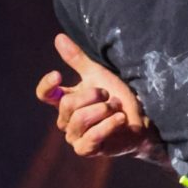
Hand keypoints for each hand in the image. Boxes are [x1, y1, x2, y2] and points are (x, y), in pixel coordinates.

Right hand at [36, 34, 166, 161]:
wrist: (141, 120)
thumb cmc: (119, 98)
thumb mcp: (98, 75)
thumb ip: (77, 59)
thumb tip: (59, 37)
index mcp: (65, 101)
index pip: (45, 94)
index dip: (48, 85)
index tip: (59, 74)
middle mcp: (66, 120)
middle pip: (67, 104)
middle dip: (93, 96)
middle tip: (110, 96)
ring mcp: (75, 137)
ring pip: (79, 119)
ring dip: (104, 110)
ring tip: (117, 109)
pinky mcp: (87, 150)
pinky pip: (92, 136)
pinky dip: (109, 125)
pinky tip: (121, 119)